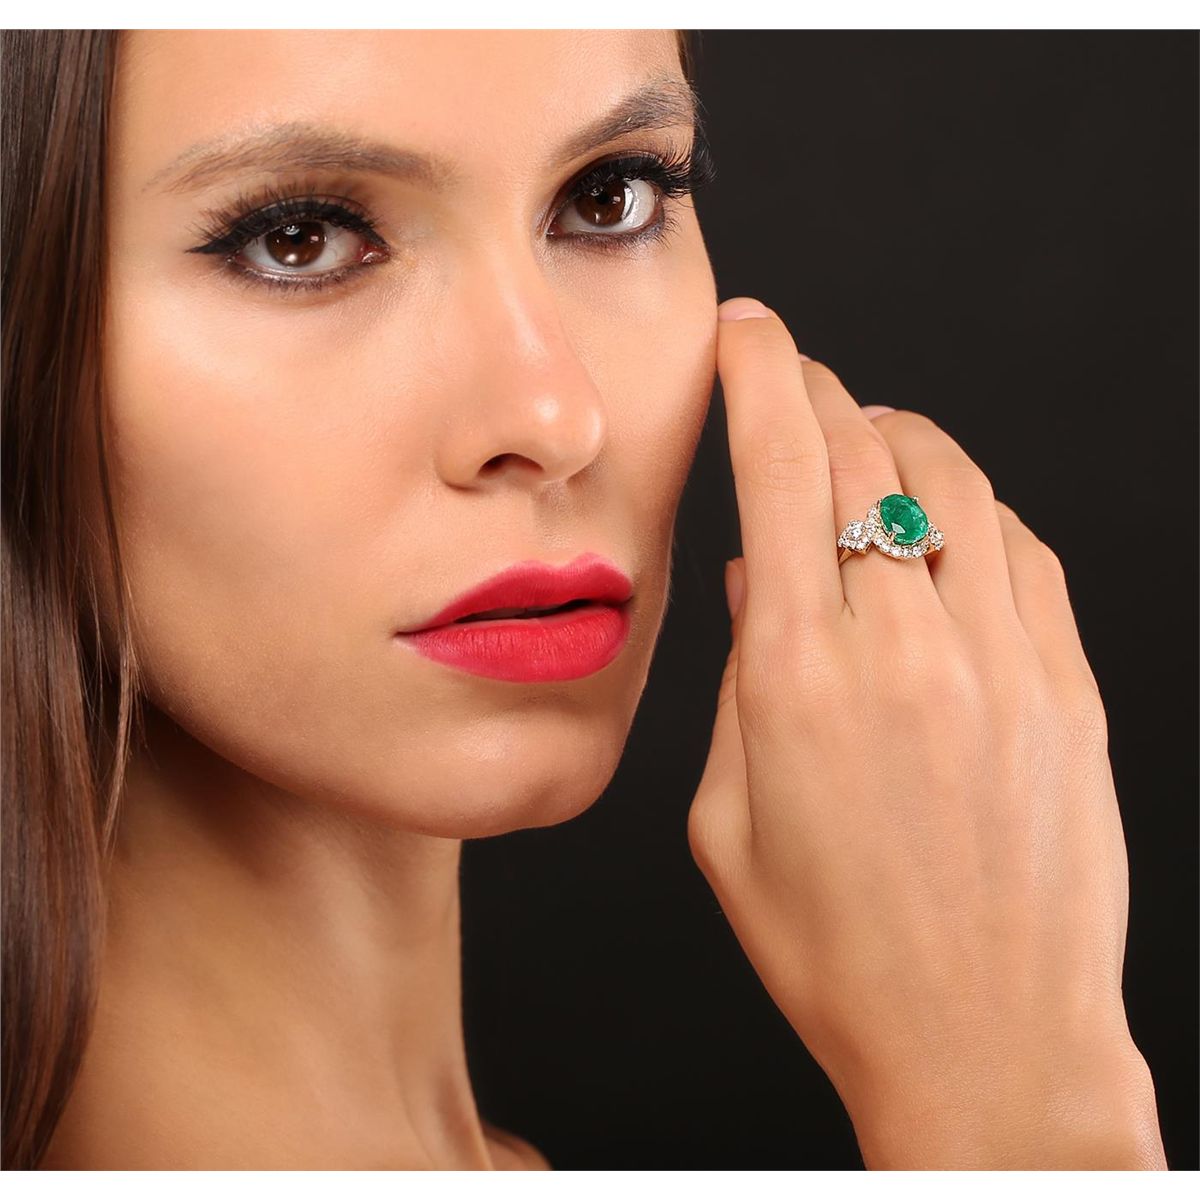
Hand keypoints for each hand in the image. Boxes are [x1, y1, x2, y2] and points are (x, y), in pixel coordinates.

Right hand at [688, 297, 1165, 1168]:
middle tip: (796, 378)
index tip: (747, 332)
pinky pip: (1026, 552)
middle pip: (866, 451)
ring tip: (872, 441)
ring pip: (958, 482)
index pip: (781, 467)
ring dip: (904, 437)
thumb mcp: (729, 820)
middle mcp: (904, 648)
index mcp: (798, 678)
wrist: (984, 1042)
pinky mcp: (1069, 690)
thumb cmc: (834, 950)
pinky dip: (978, 512)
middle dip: (820, 390)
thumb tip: (760, 577)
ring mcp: (1003, 662)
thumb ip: (740, 681)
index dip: (760, 374)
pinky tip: (949, 526)